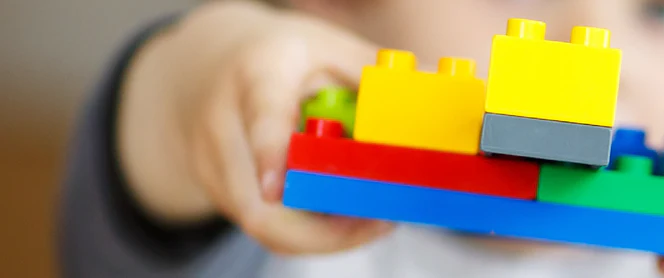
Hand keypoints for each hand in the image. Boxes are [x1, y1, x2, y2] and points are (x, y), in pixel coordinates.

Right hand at [118, 0, 391, 253]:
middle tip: (381, 221)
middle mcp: (224, 126)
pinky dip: (312, 230)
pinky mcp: (220, 195)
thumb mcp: (329, 47)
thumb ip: (375, 74)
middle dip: (322, 230)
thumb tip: (435, 86)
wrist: (211, 69)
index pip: (260, 117)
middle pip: (257, 201)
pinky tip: (347, 217)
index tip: (279, 187)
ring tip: (375, 220)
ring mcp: (215, 167)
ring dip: (326, 235)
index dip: (269, 154)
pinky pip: (268, 226)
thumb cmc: (282, 58)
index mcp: (257, 76)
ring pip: (265, 225)